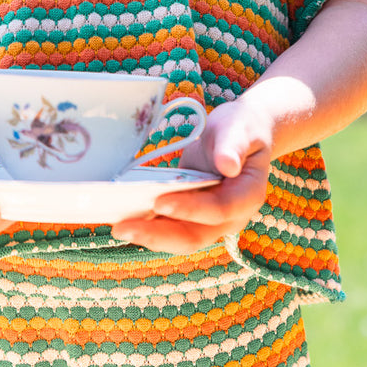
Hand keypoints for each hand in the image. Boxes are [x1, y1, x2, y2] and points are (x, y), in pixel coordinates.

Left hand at [110, 97, 273, 253]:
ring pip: (180, 238)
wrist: (242, 135)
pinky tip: (126, 221)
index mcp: (247, 196)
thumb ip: (233, 146)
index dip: (190, 209)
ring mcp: (210, 221)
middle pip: (195, 236)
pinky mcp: (193, 217)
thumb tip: (228, 165)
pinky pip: (171, 228)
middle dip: (159, 235)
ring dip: (149, 236)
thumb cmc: (242, 129)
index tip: (160, 202)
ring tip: (119, 228)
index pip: (219, 209)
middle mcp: (230, 217)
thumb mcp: (240, 129)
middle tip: (124, 228)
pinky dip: (149, 227)